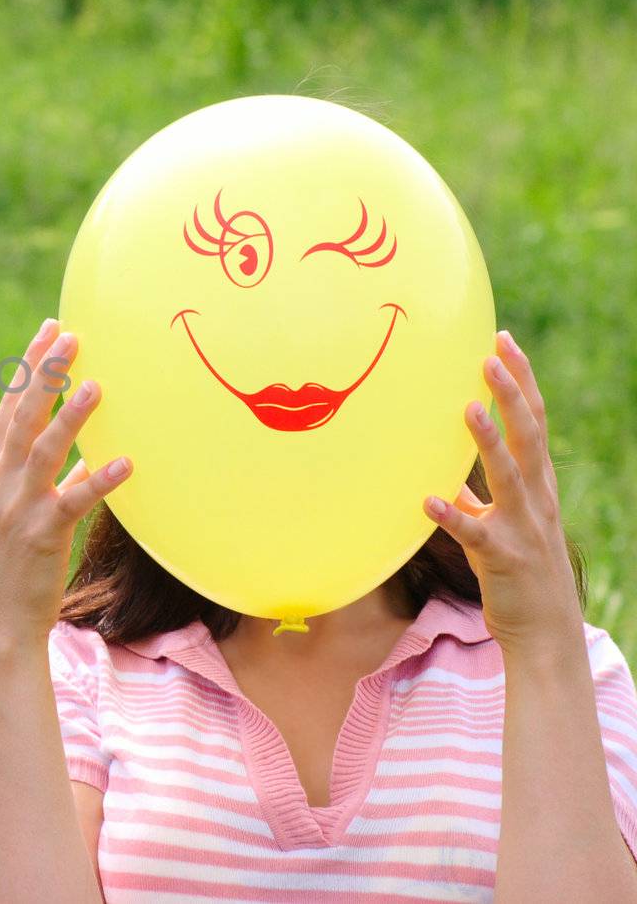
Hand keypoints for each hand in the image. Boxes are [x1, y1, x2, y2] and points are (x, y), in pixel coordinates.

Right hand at [0, 319, 131, 653]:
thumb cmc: (13, 558)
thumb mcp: (17, 507)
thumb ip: (45, 474)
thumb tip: (86, 450)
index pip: (9, 405)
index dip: (29, 366)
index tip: (51, 329)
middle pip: (23, 416)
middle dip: (46, 374)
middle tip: (72, 337)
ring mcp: (16, 506)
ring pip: (44, 450)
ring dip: (71, 417)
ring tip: (97, 387)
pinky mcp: (42, 533)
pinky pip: (74, 500)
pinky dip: (99, 480)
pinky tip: (126, 462)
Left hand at [423, 330, 582, 658]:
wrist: (545, 631)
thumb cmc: (518, 570)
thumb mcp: (499, 522)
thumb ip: (477, 494)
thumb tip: (444, 469)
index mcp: (537, 485)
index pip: (533, 421)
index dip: (521, 381)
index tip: (503, 341)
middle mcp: (536, 500)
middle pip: (528, 436)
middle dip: (512, 394)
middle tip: (491, 354)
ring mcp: (522, 528)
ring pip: (508, 476)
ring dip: (487, 441)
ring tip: (466, 408)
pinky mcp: (501, 559)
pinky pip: (474, 534)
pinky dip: (452, 516)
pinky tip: (428, 500)